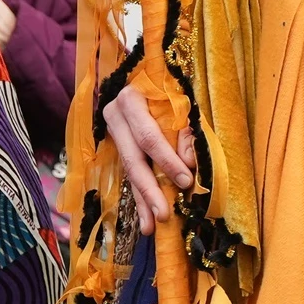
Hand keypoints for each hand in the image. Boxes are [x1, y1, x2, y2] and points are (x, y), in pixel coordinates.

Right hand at [104, 83, 195, 232]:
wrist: (142, 76)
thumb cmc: (167, 87)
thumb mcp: (180, 100)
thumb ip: (186, 128)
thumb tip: (190, 160)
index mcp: (130, 100)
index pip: (148, 135)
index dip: (167, 159)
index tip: (186, 179)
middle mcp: (115, 117)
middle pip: (133, 159)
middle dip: (150, 189)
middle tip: (165, 213)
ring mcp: (113, 134)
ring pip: (129, 172)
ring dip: (142, 201)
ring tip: (152, 227)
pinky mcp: (118, 148)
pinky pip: (129, 176)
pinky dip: (139, 199)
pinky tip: (145, 220)